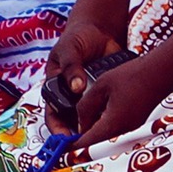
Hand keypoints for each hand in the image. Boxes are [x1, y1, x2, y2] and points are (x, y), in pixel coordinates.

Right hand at [43, 12, 124, 131]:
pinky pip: (106, 108)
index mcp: (55, 88)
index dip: (57, 129)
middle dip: (79, 134)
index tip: (65, 138)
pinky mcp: (104, 94)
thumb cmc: (76, 38)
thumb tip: (76, 87)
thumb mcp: (69, 49)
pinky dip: (111, 114)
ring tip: (104, 134)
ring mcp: (87, 97)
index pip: (53, 114)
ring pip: (91, 118)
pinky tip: (119, 119)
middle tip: (88, 142)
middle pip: (72, 122)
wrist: (98, 30)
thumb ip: (71, 66)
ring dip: (96, 127)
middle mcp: (71, 97)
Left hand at [73, 55, 170, 149]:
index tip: (60, 145)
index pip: (86, 143)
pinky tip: (99, 108)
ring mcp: (130, 126)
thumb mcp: (101, 87)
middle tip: (67, 131)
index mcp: (112, 124)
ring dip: (93, 128)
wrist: (162, 72)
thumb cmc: (133, 76)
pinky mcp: (135, 120)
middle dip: (81, 136)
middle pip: (96, 141)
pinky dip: (103, 121)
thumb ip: (86, 106)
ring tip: (82, 116)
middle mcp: (122, 130)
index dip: (71, 145)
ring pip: (105, 133)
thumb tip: (79, 121)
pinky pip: (114, 126)